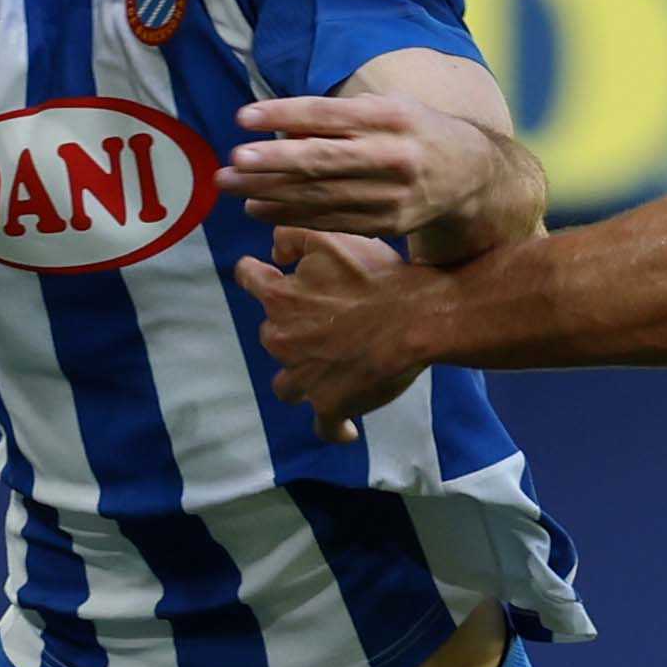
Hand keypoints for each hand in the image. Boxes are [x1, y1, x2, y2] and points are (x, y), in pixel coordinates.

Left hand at [222, 93, 499, 237]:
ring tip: (231, 186)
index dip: (282, 115)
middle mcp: (394, 155)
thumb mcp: (389, 110)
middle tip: (230, 163)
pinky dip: (291, 216)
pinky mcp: (388, 224)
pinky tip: (258, 208)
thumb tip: (280, 129)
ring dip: (269, 193)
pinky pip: (330, 220)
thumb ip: (341, 117)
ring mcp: (392, 195)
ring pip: (320, 195)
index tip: (242, 118)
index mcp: (392, 117)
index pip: (327, 114)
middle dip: (270, 162)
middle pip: (321, 160)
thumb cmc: (416, 132)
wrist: (472, 175)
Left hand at [233, 226, 429, 443]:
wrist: (417, 318)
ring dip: (302, 376)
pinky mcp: (331, 405)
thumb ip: (292, 237)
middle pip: (272, 335)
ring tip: (327, 372)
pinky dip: (335, 427)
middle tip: (324, 323)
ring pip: (288, 384)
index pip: (250, 279)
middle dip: (292, 329)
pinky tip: (347, 429)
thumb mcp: (330, 238)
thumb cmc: (377, 276)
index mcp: (279, 297)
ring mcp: (304, 377)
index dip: (257, 274)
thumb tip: (272, 251)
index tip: (262, 272)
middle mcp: (282, 340)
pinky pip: (325, 426)